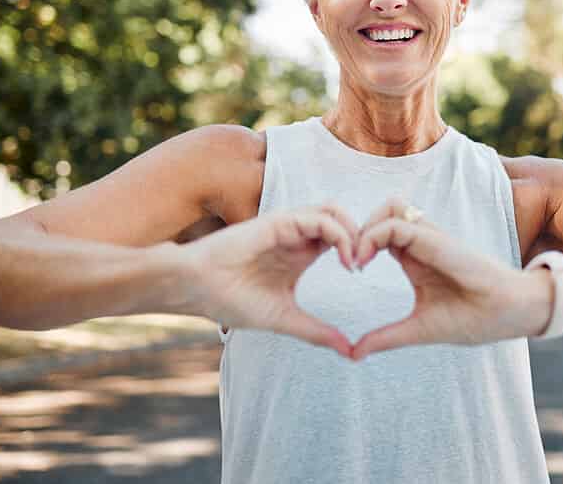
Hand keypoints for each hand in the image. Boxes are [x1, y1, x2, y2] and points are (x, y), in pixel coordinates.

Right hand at [187, 203, 359, 358]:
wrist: (195, 288)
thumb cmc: (230, 300)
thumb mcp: (284, 318)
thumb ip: (316, 331)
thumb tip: (349, 351)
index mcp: (300, 254)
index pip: (340, 239)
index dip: (359, 251)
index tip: (364, 277)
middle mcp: (297, 236)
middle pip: (343, 219)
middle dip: (363, 236)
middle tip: (366, 265)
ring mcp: (288, 226)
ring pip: (334, 211)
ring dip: (353, 232)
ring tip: (355, 262)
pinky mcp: (279, 222)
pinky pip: (319, 218)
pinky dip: (339, 234)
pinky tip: (344, 259)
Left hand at [350, 197, 553, 360]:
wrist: (512, 314)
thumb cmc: (474, 319)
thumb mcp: (418, 329)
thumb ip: (386, 337)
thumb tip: (354, 354)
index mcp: (414, 258)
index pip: (380, 232)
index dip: (358, 244)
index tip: (349, 270)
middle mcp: (421, 242)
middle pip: (382, 211)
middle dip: (358, 228)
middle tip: (348, 260)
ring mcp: (430, 238)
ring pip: (390, 207)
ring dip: (367, 226)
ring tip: (357, 258)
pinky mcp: (437, 241)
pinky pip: (399, 224)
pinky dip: (375, 235)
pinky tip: (365, 260)